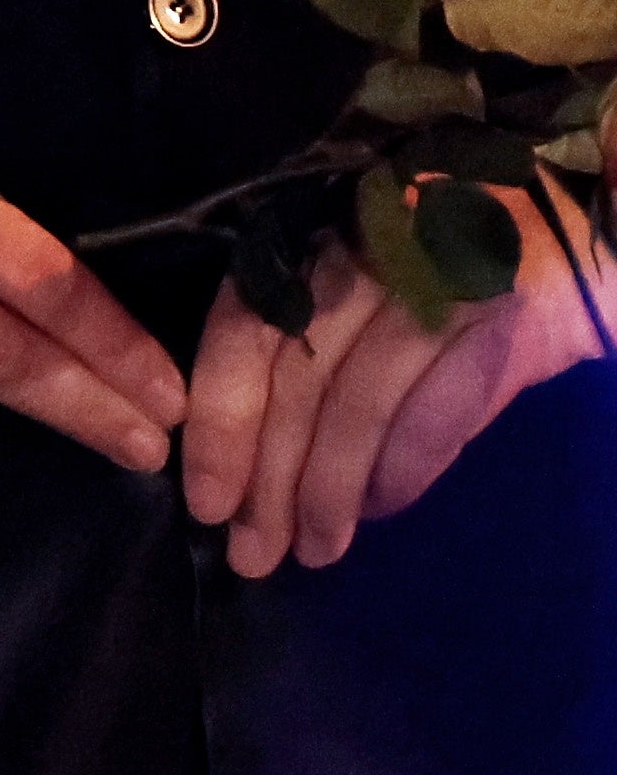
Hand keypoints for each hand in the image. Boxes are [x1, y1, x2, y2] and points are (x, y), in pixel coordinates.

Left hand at [183, 186, 610, 577]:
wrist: (570, 220)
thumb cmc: (440, 250)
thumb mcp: (357, 272)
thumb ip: (301, 338)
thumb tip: (245, 446)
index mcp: (310, 233)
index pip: (240, 333)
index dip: (220, 425)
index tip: (204, 502)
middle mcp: (364, 253)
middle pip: (297, 383)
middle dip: (268, 481)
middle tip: (251, 554)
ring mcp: (437, 284)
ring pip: (361, 407)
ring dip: (331, 492)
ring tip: (314, 549)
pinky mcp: (505, 319)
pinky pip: (439, 414)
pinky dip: (403, 472)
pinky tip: (379, 510)